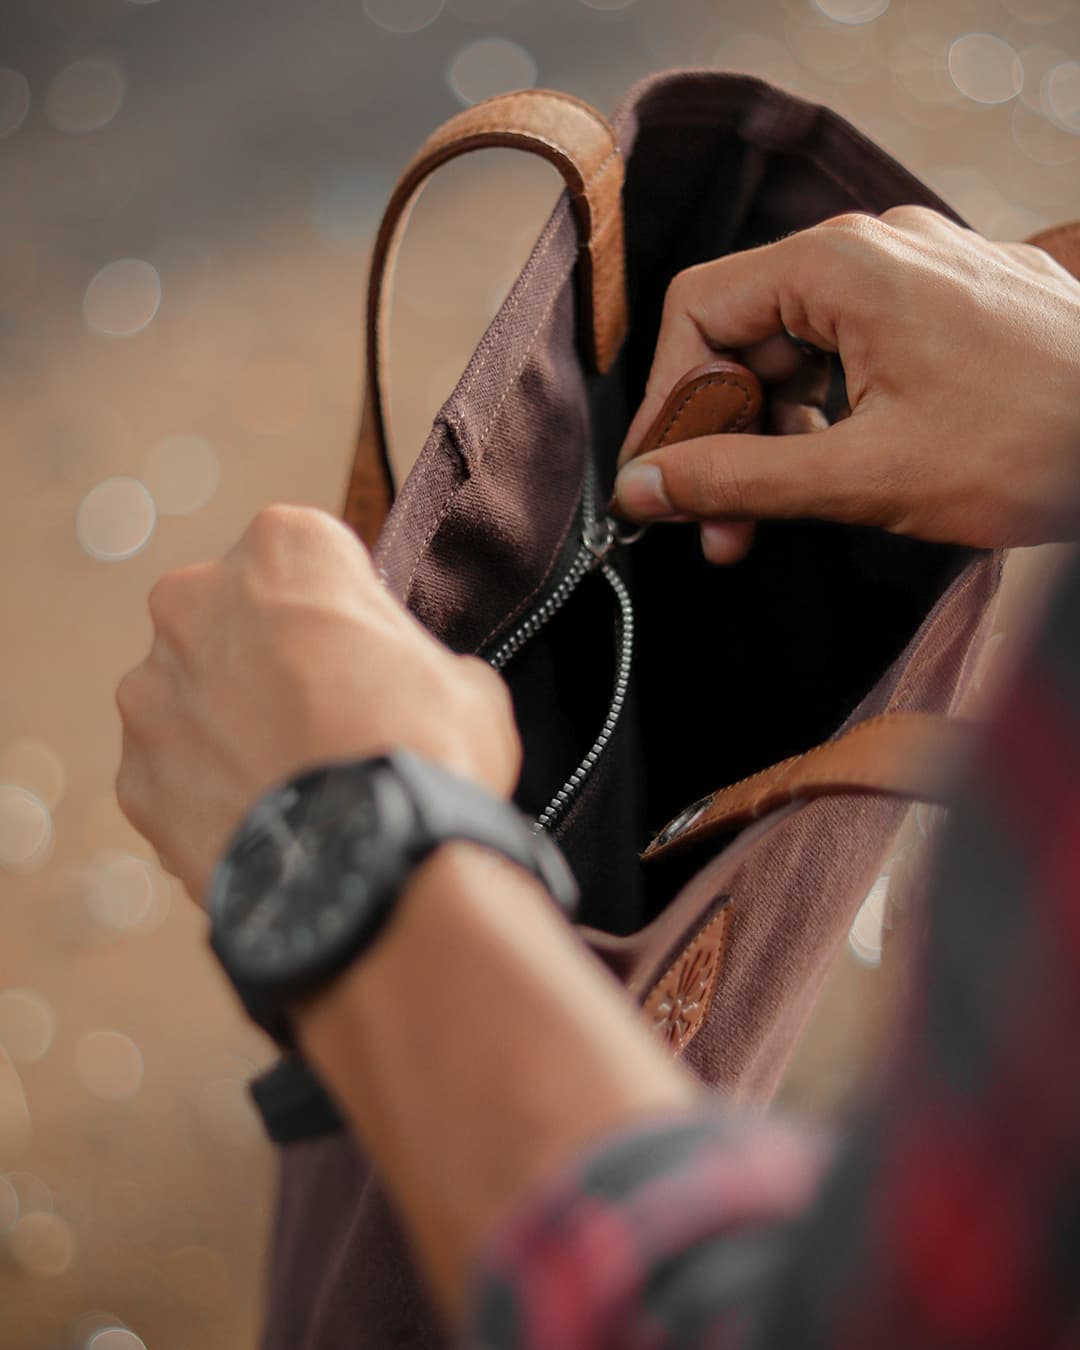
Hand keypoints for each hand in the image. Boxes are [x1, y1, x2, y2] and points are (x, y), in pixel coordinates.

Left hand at [115, 505, 519, 903]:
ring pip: (192, 697)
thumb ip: (411, 661)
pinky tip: (269, 824)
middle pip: (232, 618)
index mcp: (282, 550)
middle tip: (328, 716)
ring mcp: (152, 695)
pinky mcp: (135, 779)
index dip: (342, 609)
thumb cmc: (426, 753)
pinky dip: (211, 795)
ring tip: (297, 782)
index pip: (307, 556)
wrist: (371, 871)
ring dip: (231, 726)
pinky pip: (175, 776)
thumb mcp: (462, 682)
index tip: (364, 652)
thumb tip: (403, 688)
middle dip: (268, 659)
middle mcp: (194, 603)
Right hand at [613, 208, 1079, 562]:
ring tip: (766, 519)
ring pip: (803, 350)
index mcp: (846, 267)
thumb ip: (739, 479)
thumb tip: (644, 487)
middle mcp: (879, 252)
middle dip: (722, 433)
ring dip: (773, 436)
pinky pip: (857, 352)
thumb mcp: (864, 474)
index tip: (658, 477)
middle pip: (749, 333)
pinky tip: (833, 474)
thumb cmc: (1035, 445)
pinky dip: (828, 416)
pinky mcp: (953, 309)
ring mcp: (921, 276)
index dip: (668, 400)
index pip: (701, 310)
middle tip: (713, 522)